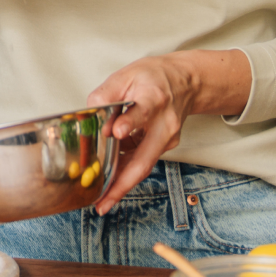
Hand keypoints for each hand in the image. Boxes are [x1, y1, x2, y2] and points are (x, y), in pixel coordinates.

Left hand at [86, 55, 198, 214]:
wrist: (185, 81)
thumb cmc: (153, 77)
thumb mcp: (126, 74)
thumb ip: (106, 94)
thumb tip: (90, 115)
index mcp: (154, 97)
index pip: (143, 111)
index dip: (130, 122)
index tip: (116, 132)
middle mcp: (165, 122)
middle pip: (145, 158)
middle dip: (123, 183)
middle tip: (103, 201)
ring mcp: (168, 138)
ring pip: (143, 165)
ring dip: (122, 184)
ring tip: (102, 201)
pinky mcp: (166, 146)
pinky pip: (143, 160)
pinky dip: (126, 170)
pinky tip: (110, 180)